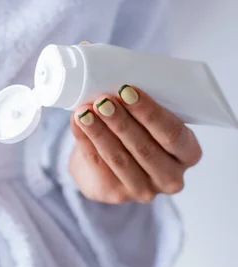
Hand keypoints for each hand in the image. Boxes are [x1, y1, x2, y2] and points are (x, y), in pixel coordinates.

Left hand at [68, 85, 201, 203]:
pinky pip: (98, 164)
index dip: (149, 113)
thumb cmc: (131, 133)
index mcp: (187, 152)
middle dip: (122, 122)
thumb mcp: (142, 118)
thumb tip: (102, 72)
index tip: (126, 91)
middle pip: (145, 149)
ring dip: (100, 132)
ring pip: (119, 159)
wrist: (104, 166)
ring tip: (85, 111)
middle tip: (103, 101)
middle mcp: (171, 176)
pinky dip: (85, 140)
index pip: (173, 133)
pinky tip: (78, 123)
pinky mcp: (115, 194)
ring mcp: (144, 190)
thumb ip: (132, 101)